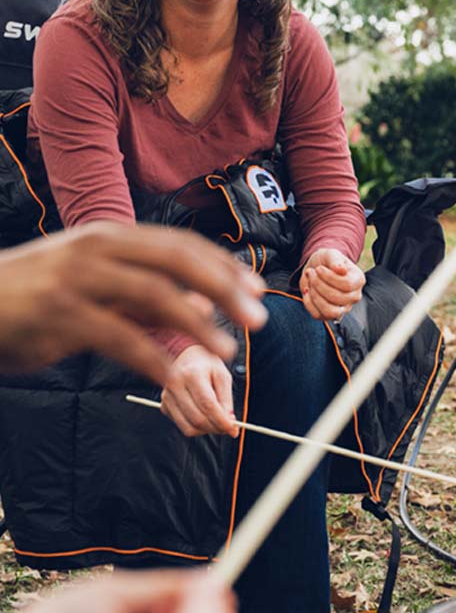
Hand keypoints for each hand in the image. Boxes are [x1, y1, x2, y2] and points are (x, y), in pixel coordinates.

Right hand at [0, 222, 266, 382]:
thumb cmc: (39, 294)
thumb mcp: (99, 285)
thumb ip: (147, 293)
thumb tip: (203, 301)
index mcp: (111, 236)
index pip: (182, 246)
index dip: (224, 266)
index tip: (257, 289)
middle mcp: (98, 249)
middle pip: (178, 262)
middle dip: (225, 289)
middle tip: (258, 318)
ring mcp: (77, 279)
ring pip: (155, 295)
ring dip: (199, 324)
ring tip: (228, 349)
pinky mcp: (60, 316)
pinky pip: (120, 337)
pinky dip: (154, 358)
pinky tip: (176, 376)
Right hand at [161, 344, 235, 436]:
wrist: (185, 355)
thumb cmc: (207, 364)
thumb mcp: (222, 376)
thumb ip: (226, 399)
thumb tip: (230, 423)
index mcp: (192, 374)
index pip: (207, 404)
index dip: (221, 420)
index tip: (233, 429)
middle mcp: (175, 385)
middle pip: (197, 418)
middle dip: (216, 428)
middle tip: (228, 428)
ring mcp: (167, 396)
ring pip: (188, 427)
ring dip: (206, 430)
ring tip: (217, 423)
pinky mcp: (164, 405)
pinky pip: (181, 425)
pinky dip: (196, 427)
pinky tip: (203, 416)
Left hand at [299, 246, 364, 321]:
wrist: (317, 269)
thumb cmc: (326, 261)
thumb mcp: (330, 254)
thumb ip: (335, 260)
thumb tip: (342, 270)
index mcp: (358, 280)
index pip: (347, 285)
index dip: (329, 278)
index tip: (318, 269)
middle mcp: (354, 296)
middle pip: (338, 298)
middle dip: (319, 285)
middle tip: (311, 273)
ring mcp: (343, 308)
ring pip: (330, 311)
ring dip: (315, 296)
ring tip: (310, 283)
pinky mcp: (329, 315)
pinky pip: (318, 315)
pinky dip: (308, 303)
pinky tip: (307, 291)